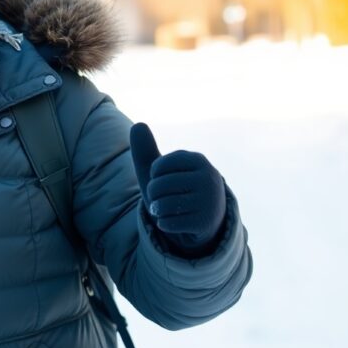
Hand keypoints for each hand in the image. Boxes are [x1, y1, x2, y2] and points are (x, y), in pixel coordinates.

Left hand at [130, 123, 226, 255]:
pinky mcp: (205, 222)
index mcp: (198, 160)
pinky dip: (164, 223)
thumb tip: (138, 125)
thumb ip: (146, 150)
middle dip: (153, 195)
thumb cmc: (177, 190)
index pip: (157, 166)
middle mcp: (208, 177)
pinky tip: (175, 221)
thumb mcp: (162, 171)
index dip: (153, 176)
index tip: (163, 178)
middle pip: (157, 186)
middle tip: (164, 198)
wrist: (202, 220)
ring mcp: (209, 200)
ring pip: (162, 205)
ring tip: (168, 209)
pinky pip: (168, 223)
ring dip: (158, 210)